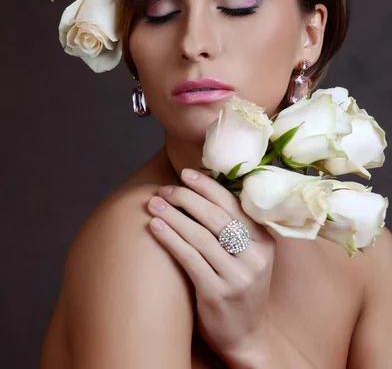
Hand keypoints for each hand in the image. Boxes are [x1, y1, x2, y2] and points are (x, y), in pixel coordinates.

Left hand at [147, 168, 276, 364]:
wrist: (246, 336)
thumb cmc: (241, 286)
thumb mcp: (251, 256)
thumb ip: (234, 227)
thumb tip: (202, 189)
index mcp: (265, 241)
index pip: (233, 204)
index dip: (208, 186)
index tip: (186, 173)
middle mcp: (255, 257)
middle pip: (215, 217)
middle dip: (186, 198)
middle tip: (165, 190)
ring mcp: (237, 276)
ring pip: (199, 236)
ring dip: (173, 215)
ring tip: (153, 203)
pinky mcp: (217, 293)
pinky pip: (189, 258)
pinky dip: (170, 238)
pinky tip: (155, 227)